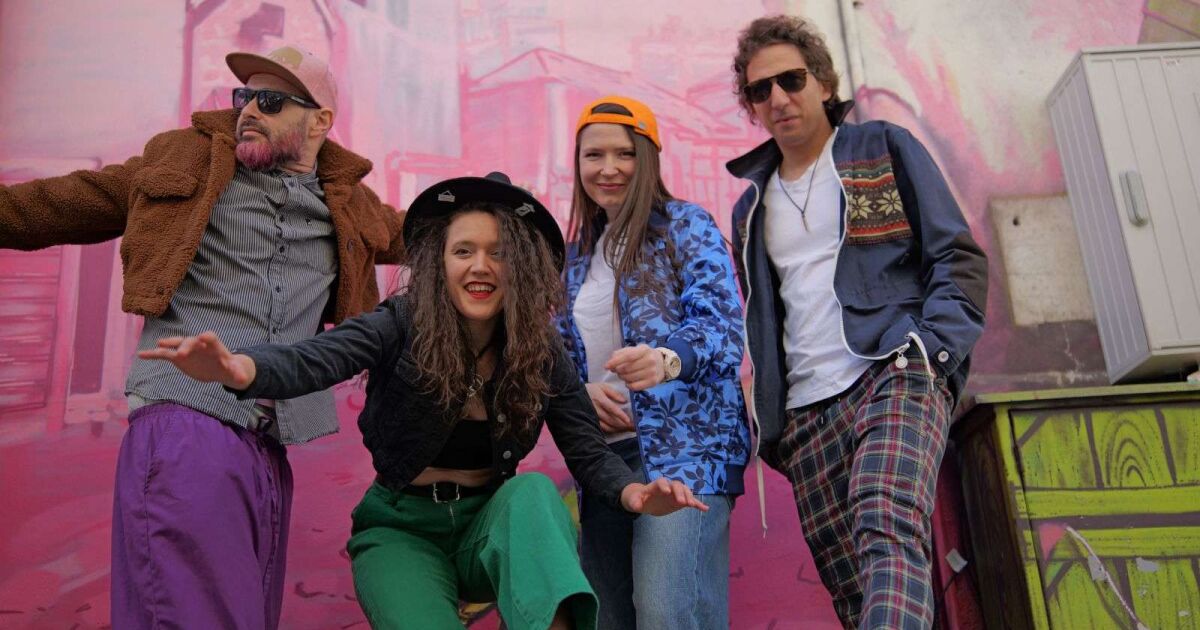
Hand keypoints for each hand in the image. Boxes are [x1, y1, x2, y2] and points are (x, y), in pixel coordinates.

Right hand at [137, 331, 255, 389]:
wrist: (219, 368)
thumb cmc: (229, 367)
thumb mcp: (235, 372)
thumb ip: (237, 374)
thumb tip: (243, 380)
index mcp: (214, 346)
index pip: (211, 337)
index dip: (207, 338)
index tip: (203, 338)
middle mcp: (198, 344)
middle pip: (191, 341)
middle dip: (187, 345)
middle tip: (181, 353)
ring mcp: (187, 350)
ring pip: (176, 345)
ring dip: (169, 345)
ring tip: (159, 346)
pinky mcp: (178, 358)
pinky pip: (164, 355)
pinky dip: (153, 354)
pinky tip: (141, 355)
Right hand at [585, 383, 632, 433]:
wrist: (574, 394)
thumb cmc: (590, 389)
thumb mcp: (602, 387)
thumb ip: (614, 393)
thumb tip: (624, 401)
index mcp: (600, 399)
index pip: (612, 409)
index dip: (621, 416)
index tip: (629, 421)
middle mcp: (596, 409)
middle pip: (611, 420)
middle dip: (623, 425)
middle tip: (633, 427)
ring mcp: (593, 417)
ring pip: (607, 426)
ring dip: (618, 429)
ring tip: (628, 429)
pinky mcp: (591, 421)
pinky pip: (602, 428)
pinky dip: (611, 430)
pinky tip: (618, 430)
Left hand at [604, 344, 664, 391]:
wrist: (662, 363)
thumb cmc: (643, 356)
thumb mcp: (634, 350)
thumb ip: (621, 353)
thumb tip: (610, 363)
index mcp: (644, 349)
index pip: (628, 356)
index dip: (615, 362)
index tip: (606, 366)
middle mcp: (650, 360)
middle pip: (627, 369)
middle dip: (618, 371)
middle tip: (616, 371)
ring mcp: (653, 371)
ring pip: (630, 378)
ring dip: (622, 378)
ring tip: (623, 375)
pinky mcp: (653, 382)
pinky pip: (635, 387)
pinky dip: (628, 385)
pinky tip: (629, 381)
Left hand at [620, 478, 707, 515]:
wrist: (645, 500)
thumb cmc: (638, 499)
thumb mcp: (634, 501)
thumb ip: (635, 502)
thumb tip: (636, 506)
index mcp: (655, 486)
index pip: (661, 482)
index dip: (664, 485)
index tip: (666, 491)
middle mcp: (668, 487)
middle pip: (676, 485)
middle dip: (679, 492)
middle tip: (682, 502)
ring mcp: (675, 493)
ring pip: (685, 491)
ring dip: (689, 497)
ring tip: (693, 505)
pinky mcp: (680, 501)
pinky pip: (690, 501)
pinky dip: (698, 504)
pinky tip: (705, 509)